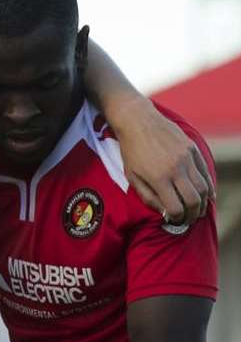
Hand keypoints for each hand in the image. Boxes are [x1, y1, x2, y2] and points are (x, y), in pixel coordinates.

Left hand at [110, 99, 213, 224]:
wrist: (137, 120)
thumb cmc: (131, 150)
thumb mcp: (131, 176)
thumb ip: (148, 196)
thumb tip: (164, 212)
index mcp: (158, 177)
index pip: (175, 208)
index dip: (177, 219)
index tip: (175, 221)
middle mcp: (175, 169)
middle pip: (194, 200)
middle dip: (193, 214)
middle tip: (189, 219)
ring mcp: (186, 158)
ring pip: (203, 188)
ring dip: (203, 203)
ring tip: (197, 209)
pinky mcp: (192, 149)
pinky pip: (205, 172)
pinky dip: (208, 186)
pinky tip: (207, 195)